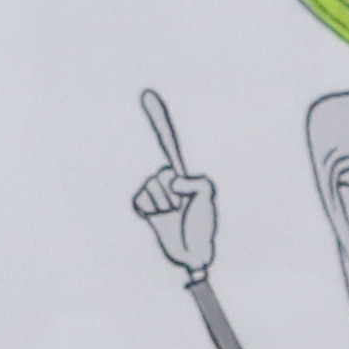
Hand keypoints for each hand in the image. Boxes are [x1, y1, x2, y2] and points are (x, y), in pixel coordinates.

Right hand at [134, 91, 217, 276]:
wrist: (192, 253)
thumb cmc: (203, 225)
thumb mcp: (209, 196)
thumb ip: (196, 182)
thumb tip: (172, 181)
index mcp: (183, 173)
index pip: (171, 145)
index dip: (159, 122)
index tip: (147, 95)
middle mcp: (167, 180)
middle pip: (161, 174)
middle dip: (174, 193)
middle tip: (183, 207)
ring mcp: (154, 194)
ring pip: (150, 188)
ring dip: (165, 205)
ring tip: (174, 216)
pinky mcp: (143, 208)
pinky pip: (139, 200)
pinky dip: (151, 210)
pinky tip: (161, 219)